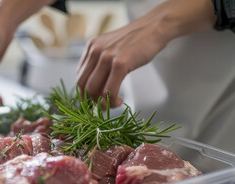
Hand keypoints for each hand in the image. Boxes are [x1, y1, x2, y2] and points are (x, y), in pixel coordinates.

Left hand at [76, 0, 216, 106]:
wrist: (155, 27)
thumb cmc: (136, 40)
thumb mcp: (112, 47)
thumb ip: (101, 63)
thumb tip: (95, 87)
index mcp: (91, 47)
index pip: (79, 77)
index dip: (85, 93)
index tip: (95, 100)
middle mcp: (95, 51)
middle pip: (82, 85)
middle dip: (91, 100)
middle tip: (104, 104)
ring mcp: (106, 57)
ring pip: (93, 90)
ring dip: (102, 103)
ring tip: (113, 103)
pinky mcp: (120, 64)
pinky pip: (109, 90)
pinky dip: (112, 101)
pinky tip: (119, 100)